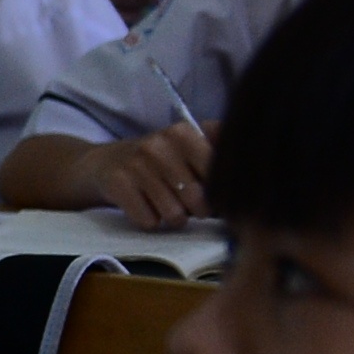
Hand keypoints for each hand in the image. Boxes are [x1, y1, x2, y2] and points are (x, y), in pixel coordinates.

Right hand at [81, 124, 211, 226]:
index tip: (209, 193)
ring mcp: (135, 163)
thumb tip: (252, 162)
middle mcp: (159, 144)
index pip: (218, 176)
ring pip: (174, 215)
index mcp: (183, 132)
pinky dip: (148, 221)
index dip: (218, 194)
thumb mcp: (187, 147)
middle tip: (185, 203)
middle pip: (199, 201)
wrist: (102, 164)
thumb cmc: (157, 162)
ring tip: (164, 205)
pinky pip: (148, 221)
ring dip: (172, 218)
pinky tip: (143, 207)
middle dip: (196, 211)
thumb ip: (219, 148)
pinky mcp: (116, 183)